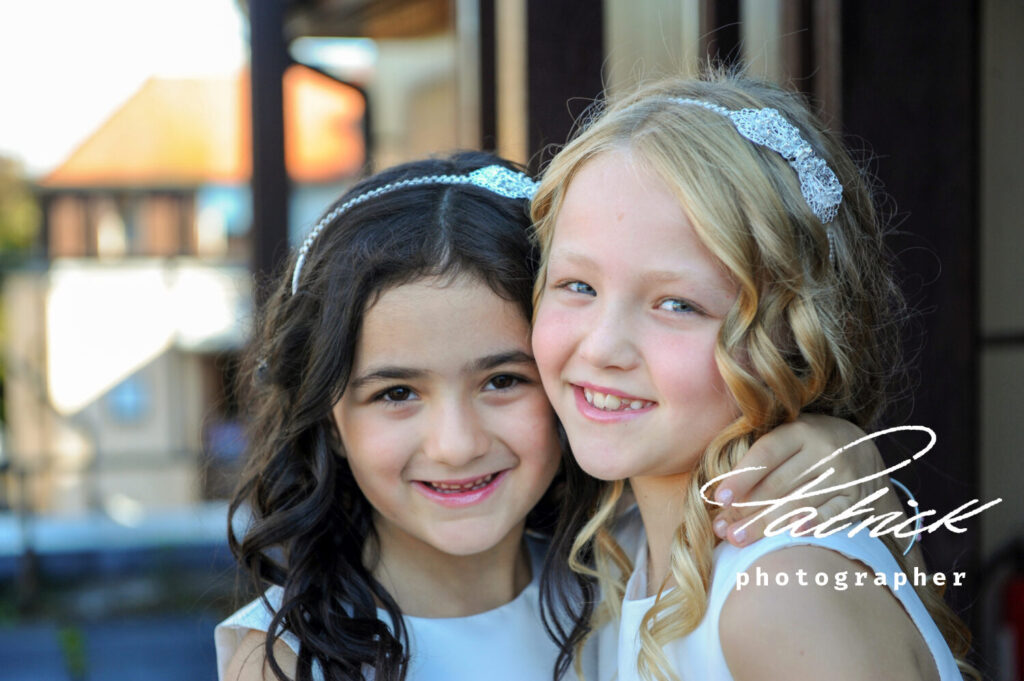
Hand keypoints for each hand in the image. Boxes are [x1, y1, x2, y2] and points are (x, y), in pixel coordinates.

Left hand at [712, 414, 888, 547]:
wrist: (862, 448)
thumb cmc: (807, 444)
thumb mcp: (787, 434)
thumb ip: (759, 453)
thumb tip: (719, 489)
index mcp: (799, 430)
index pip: (765, 455)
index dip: (741, 477)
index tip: (719, 498)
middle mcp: (824, 450)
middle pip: (778, 484)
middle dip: (746, 509)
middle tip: (723, 530)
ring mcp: (843, 474)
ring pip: (799, 502)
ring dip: (766, 523)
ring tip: (739, 538)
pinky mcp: (858, 497)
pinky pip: (835, 512)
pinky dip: (816, 521)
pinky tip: (795, 532)